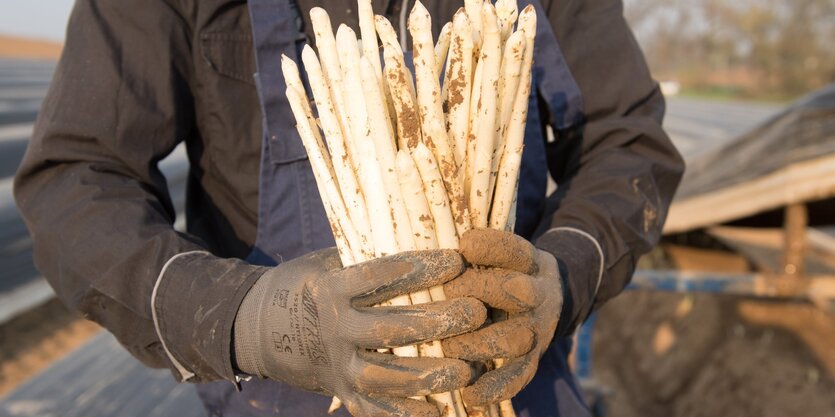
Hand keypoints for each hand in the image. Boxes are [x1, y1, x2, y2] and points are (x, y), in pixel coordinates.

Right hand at [233, 248, 486, 416]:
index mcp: (331, 289)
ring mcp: (338, 367)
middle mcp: (334, 330)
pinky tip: (443, 410)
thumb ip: (368, 256)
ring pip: (388, 377)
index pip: (378, 276)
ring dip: (431, 374)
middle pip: (391, 329)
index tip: (456, 260)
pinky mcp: (344, 394)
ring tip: (468, 368)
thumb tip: (424, 233)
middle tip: (476, 312)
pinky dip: (409, 414)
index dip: (419, 268)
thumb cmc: (311, 285)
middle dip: (438, 322)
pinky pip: (378, 411)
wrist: (263, 330)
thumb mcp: (329, 261)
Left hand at [441, 228, 562, 405]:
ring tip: (448, 348)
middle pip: (515, 290)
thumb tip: (423, 252)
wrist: (550, 296)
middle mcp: (537, 294)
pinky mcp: (533, 358)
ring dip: (478, 344)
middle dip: (477, 291)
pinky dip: (495, 388)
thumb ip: (471, 253)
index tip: (464, 246)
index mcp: (529, 262)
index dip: (490, 248)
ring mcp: (537, 328)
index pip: (514, 249)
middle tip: (446, 296)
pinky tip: (470, 396)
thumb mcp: (499, 253)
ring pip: (514, 338)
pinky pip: (518, 376)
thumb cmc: (504, 270)